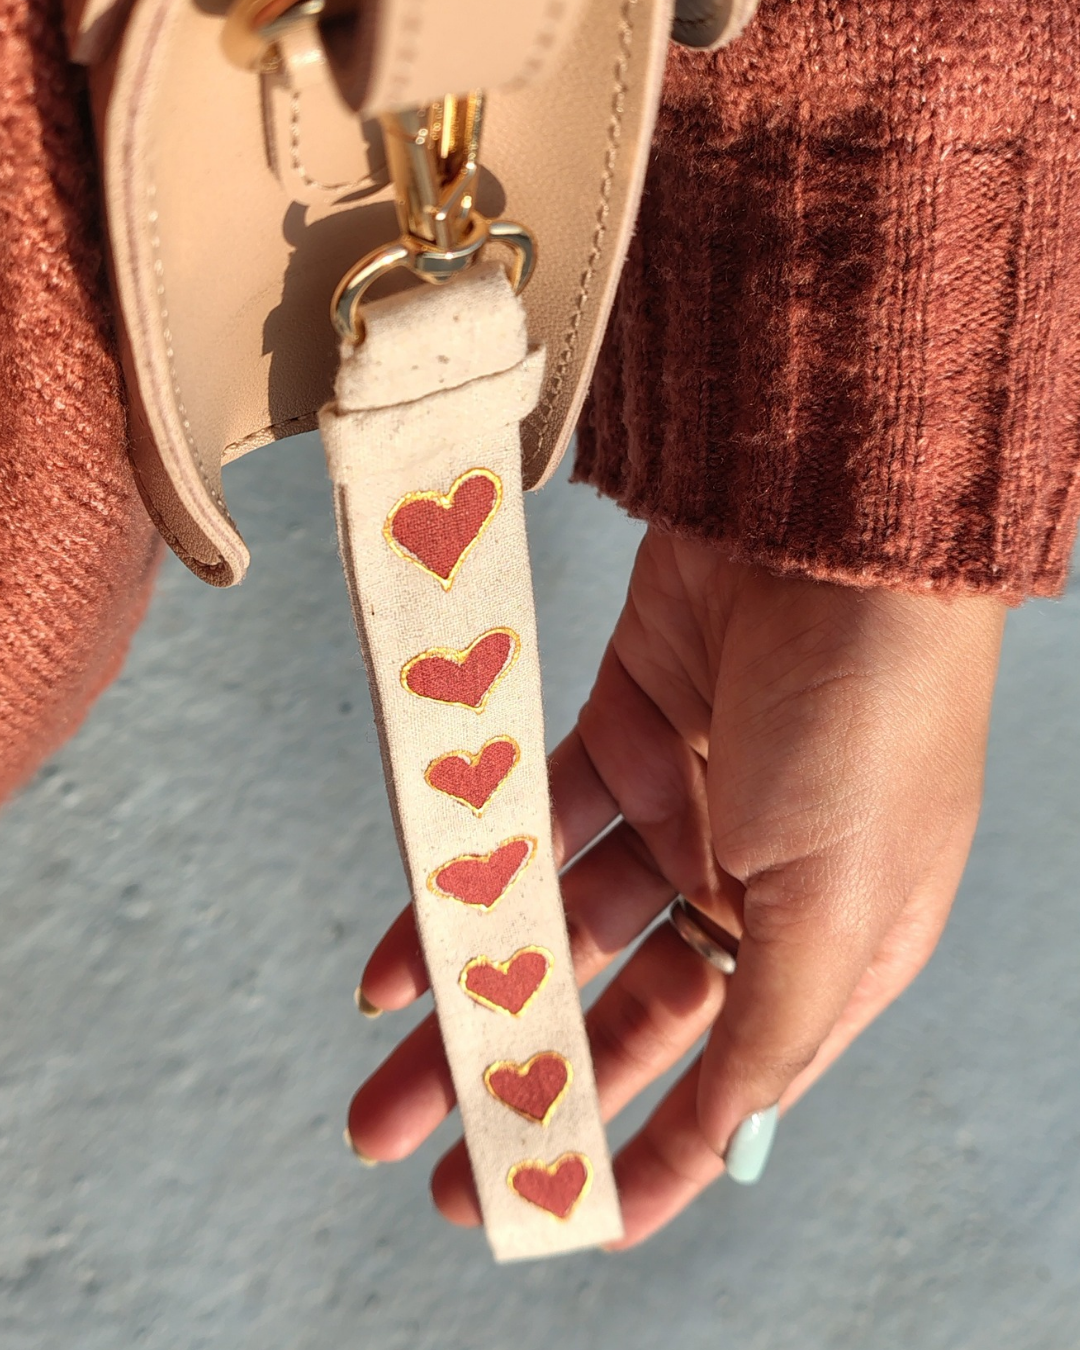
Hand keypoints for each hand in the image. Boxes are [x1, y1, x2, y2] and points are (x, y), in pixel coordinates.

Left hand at [347, 529, 1004, 1246]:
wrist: (830, 532)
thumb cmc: (873, 723)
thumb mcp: (840, 903)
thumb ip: (772, 1023)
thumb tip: (726, 1131)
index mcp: (830, 943)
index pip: (727, 1075)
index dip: (651, 1153)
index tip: (566, 1213)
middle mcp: (753, 884)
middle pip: (622, 1010)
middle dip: (532, 1086)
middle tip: (439, 1169)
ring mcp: (680, 805)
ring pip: (558, 927)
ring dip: (475, 997)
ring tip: (385, 1079)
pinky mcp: (615, 733)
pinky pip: (525, 829)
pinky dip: (463, 887)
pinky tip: (397, 955)